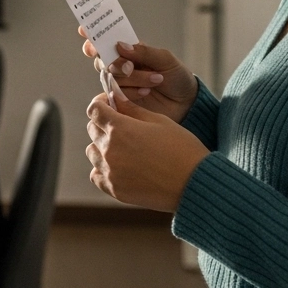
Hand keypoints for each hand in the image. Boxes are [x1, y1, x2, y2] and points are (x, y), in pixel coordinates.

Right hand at [79, 27, 198, 122]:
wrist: (186, 104)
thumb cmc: (177, 77)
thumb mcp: (165, 59)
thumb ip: (143, 51)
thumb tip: (120, 45)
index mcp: (130, 49)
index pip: (106, 39)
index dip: (92, 34)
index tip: (84, 31)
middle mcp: (121, 65)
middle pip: (103, 59)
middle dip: (116, 62)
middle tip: (131, 66)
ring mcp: (120, 83)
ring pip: (111, 77)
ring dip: (133, 78)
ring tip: (156, 81)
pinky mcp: (121, 101)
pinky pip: (113, 95)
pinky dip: (130, 92)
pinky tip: (145, 92)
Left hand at [85, 88, 208, 211]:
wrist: (195, 184)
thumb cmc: (181, 148)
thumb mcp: (159, 121)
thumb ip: (132, 109)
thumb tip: (115, 98)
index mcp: (120, 128)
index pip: (94, 110)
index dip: (101, 103)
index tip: (109, 104)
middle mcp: (110, 150)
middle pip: (92, 130)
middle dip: (104, 123)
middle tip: (122, 125)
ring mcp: (110, 171)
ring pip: (92, 152)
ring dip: (102, 146)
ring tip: (123, 147)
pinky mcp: (114, 189)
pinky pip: (96, 175)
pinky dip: (103, 169)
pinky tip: (120, 166)